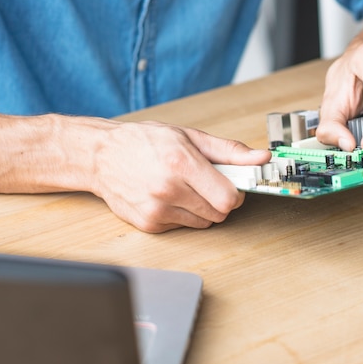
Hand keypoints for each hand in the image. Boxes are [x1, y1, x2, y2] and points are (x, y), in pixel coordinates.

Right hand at [89, 121, 270, 232]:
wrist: (101, 157)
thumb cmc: (143, 142)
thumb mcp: (188, 137)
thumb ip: (229, 151)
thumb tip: (261, 158)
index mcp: (181, 164)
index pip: (229, 198)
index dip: (236, 193)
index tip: (231, 186)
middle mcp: (168, 189)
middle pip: (219, 213)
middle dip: (218, 199)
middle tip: (203, 183)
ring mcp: (157, 210)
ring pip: (203, 222)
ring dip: (200, 208)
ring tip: (182, 188)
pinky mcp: (149, 224)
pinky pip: (183, 226)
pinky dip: (181, 214)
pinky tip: (167, 197)